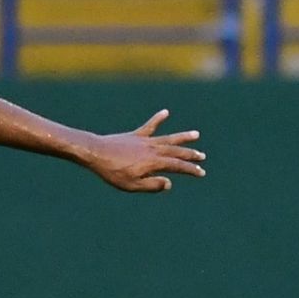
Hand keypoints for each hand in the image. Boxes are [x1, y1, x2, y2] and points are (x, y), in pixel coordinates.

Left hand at [82, 109, 204, 191]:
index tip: (201, 172)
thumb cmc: (112, 172)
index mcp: (153, 162)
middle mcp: (152, 149)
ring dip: (182, 137)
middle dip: (190, 155)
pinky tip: (166, 112)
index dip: (190, 169)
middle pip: (176, 152)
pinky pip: (149, 126)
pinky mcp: (135, 135)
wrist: (96, 153)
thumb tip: (169, 183)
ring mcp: (144, 141)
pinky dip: (158, 119)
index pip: (177, 166)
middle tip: (202, 157)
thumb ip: (152, 185)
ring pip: (168, 138)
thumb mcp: (132, 185)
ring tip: (196, 134)